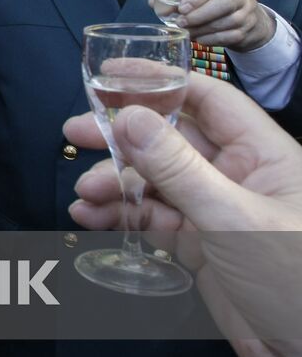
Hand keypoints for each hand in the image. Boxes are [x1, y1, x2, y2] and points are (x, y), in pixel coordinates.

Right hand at [64, 73, 301, 356]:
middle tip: (77, 132)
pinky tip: (92, 218)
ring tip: (84, 194)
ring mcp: (218, 210)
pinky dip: (121, 216)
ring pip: (155, 180)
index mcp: (265, 154)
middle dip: (123, 136)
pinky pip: (153, 217)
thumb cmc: (293, 281)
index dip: (160, 82)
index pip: (208, 99)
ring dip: (116, 183)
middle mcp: (240, 175)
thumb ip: (177, 168)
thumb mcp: (233, 218)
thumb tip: (128, 118)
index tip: (109, 74)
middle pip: (172, 138)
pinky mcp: (201, 244)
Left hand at [173, 0, 275, 52]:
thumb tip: (152, 3)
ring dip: (202, 29)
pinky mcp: (247, 30)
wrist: (246, 19)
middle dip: (199, 15)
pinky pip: (229, 37)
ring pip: (226, 22)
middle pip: (223, 4)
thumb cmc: (215, 1)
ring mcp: (247, 13)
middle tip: (180, 22)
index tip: (182, 8)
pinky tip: (199, 39)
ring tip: (186, 31)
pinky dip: (211, 39)